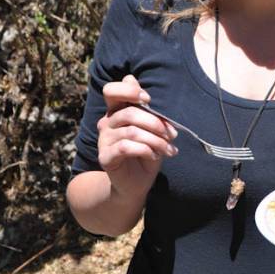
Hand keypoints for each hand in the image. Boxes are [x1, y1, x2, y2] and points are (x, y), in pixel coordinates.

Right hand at [97, 74, 177, 197]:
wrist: (137, 183)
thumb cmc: (147, 153)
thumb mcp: (153, 131)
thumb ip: (149, 112)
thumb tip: (144, 93)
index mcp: (117, 111)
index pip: (112, 90)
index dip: (128, 90)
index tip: (148, 100)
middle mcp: (107, 123)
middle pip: (128, 113)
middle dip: (155, 123)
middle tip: (171, 135)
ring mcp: (103, 140)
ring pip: (131, 132)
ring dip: (155, 140)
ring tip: (168, 149)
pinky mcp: (105, 157)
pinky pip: (126, 147)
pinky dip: (145, 150)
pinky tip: (154, 156)